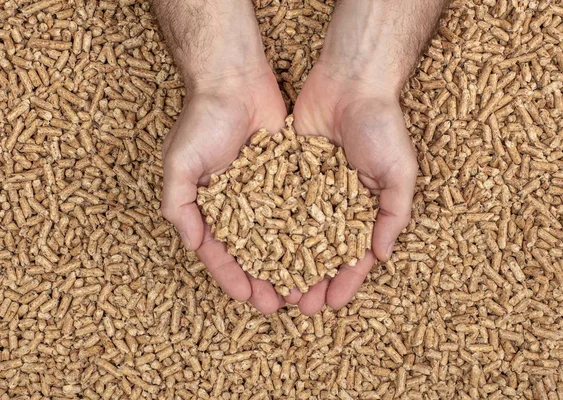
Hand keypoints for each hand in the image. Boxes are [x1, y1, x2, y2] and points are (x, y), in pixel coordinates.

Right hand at [161, 69, 287, 313]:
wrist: (235, 79)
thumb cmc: (202, 121)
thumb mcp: (178, 164)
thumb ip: (179, 206)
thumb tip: (192, 245)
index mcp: (208, 207)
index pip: (220, 251)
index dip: (232, 276)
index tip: (247, 297)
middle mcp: (237, 205)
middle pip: (252, 251)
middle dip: (264, 278)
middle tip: (280, 303)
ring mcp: (264, 192)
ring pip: (280, 236)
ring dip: (289, 263)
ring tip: (303, 286)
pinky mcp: (288, 177)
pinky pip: (299, 209)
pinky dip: (308, 231)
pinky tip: (322, 250)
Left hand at [289, 63, 417, 314]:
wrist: (351, 82)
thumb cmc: (382, 127)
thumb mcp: (400, 172)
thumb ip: (394, 215)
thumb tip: (381, 256)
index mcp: (365, 209)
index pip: (353, 255)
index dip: (344, 281)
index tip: (330, 304)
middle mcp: (335, 205)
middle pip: (320, 252)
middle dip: (310, 280)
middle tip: (297, 306)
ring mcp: (309, 190)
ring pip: (293, 234)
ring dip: (285, 263)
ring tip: (273, 287)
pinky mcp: (286, 172)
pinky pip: (275, 204)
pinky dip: (266, 227)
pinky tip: (254, 250)